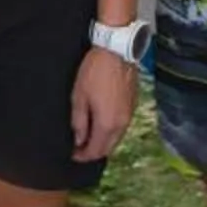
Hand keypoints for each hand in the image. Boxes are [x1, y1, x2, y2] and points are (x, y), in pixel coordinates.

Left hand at [70, 47, 137, 161]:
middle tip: (80, 148)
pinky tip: (102, 124)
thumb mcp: (79, 97)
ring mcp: (129, 115)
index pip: (95, 151)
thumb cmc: (95, 71)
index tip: (73, 155)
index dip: (83, 156)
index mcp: (106, 124)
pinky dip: (111, 131)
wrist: (117, 51)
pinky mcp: (133, 105)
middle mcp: (121, 124)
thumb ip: (79, 122)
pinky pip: (122, 127)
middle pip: (108, 148)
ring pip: (116, 138)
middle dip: (93, 152)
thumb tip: (79, 139)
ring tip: (89, 136)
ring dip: (103, 142)